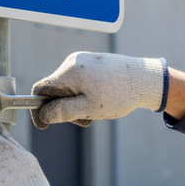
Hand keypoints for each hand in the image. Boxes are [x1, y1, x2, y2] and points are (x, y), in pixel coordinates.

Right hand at [31, 52, 166, 129]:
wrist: (146, 79)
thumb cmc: (118, 94)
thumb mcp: (89, 109)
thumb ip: (62, 112)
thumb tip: (43, 115)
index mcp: (68, 72)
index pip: (40, 89)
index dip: (38, 109)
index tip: (44, 125)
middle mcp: (71, 62)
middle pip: (54, 90)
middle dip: (64, 107)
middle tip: (84, 120)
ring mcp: (82, 60)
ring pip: (67, 87)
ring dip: (75, 102)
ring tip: (96, 110)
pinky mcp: (91, 62)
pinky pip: (78, 81)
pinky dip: (83, 94)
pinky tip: (100, 100)